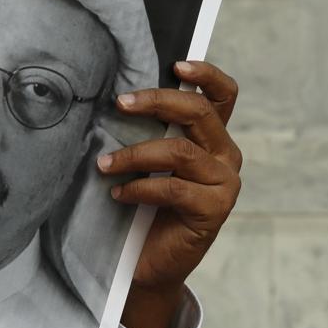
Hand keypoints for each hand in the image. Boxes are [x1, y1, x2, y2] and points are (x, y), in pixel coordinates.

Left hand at [96, 61, 241, 327]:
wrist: (145, 262)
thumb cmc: (140, 206)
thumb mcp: (143, 162)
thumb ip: (144, 133)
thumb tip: (113, 99)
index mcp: (210, 138)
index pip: (222, 96)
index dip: (205, 75)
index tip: (175, 64)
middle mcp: (223, 155)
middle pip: (199, 112)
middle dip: (157, 101)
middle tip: (120, 102)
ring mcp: (223, 183)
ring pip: (180, 151)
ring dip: (135, 153)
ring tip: (104, 164)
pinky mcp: (214, 210)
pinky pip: (173, 188)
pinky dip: (139, 187)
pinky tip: (117, 193)